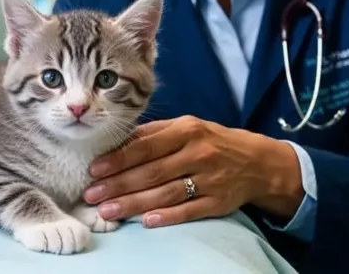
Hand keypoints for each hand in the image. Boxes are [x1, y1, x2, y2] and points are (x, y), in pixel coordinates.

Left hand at [82, 115, 304, 227]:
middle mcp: (198, 154)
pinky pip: (189, 211)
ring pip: (166, 194)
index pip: (146, 146)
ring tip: (108, 211)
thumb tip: (117, 141)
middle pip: (152, 172)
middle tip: (91, 195)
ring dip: (134, 204)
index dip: (118, 158)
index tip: (94, 169)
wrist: (256, 162)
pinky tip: (145, 222)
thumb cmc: (211, 141)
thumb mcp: (186, 127)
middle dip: (118, 184)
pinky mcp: (219, 202)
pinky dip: (168, 216)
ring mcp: (210, 179)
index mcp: (187, 130)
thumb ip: (154, 133)